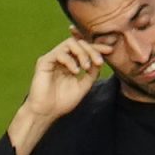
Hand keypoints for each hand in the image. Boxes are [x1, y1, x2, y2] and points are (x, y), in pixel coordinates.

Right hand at [8, 38, 112, 154]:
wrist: (47, 112)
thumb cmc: (63, 102)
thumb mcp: (83, 86)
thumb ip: (91, 74)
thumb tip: (100, 61)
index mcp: (71, 63)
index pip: (85, 50)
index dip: (97, 48)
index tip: (110, 50)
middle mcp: (62, 58)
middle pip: (79, 43)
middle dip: (91, 50)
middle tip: (99, 62)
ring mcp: (53, 58)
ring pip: (70, 43)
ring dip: (82, 53)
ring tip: (86, 67)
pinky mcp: (44, 61)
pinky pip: (59, 53)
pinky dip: (70, 60)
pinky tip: (75, 71)